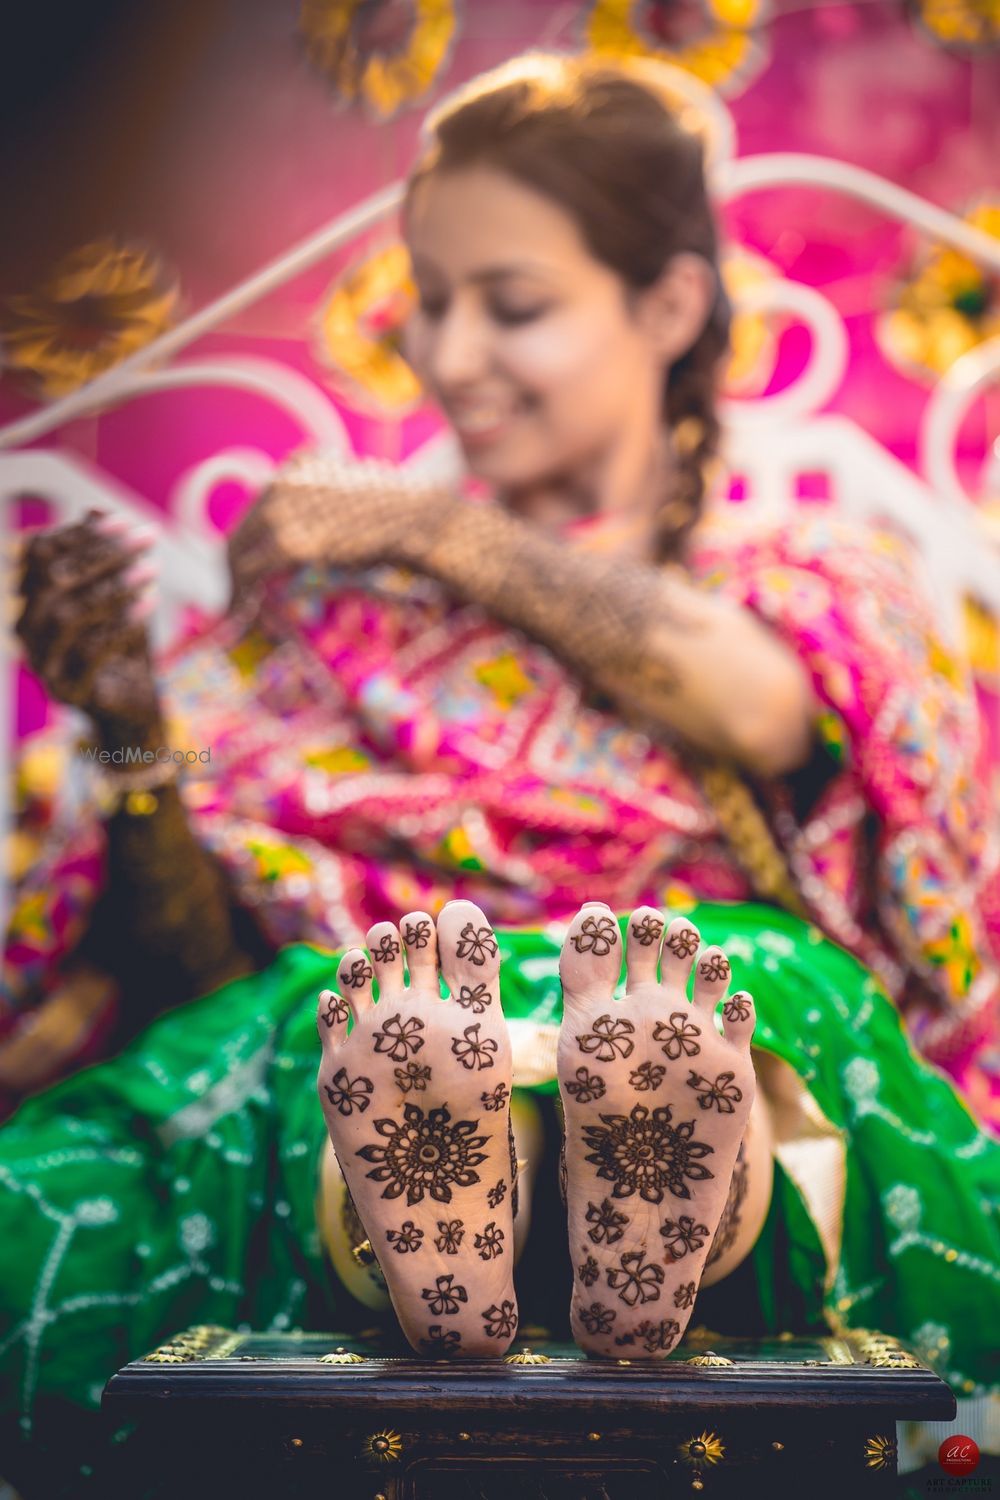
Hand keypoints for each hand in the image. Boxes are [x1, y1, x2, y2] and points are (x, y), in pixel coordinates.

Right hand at [16, 509, 162, 737]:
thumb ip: (106, 559)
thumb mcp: (118, 596)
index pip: (39, 553)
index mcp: (30, 599)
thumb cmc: (126, 643)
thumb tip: (94, 509)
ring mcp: (42, 664)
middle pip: (51, 580)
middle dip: (102, 553)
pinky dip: (122, 622)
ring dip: (113, 587)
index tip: (128, 521)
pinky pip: (91, 651)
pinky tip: (151, 603)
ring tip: (153, 569)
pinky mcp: (67, 691)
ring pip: (67, 615)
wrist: (134, 705)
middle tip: (148, 537)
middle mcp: (26, 629)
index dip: (82, 532)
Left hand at [226, 454, 444, 608]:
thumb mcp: (354, 496)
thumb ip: (325, 507)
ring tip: (237, 607)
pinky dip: (241, 593)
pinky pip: (251, 571)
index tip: (244, 568)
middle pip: (241, 530)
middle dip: (232, 567)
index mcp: (297, 467)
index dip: (246, 542)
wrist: (413, 522)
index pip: (257, 509)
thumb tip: (308, 538)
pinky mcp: (289, 542)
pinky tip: (241, 609)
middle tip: (234, 595)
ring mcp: (283, 511)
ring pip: (238, 552)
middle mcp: (282, 483)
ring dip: (234, 584)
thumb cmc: (397, 516)